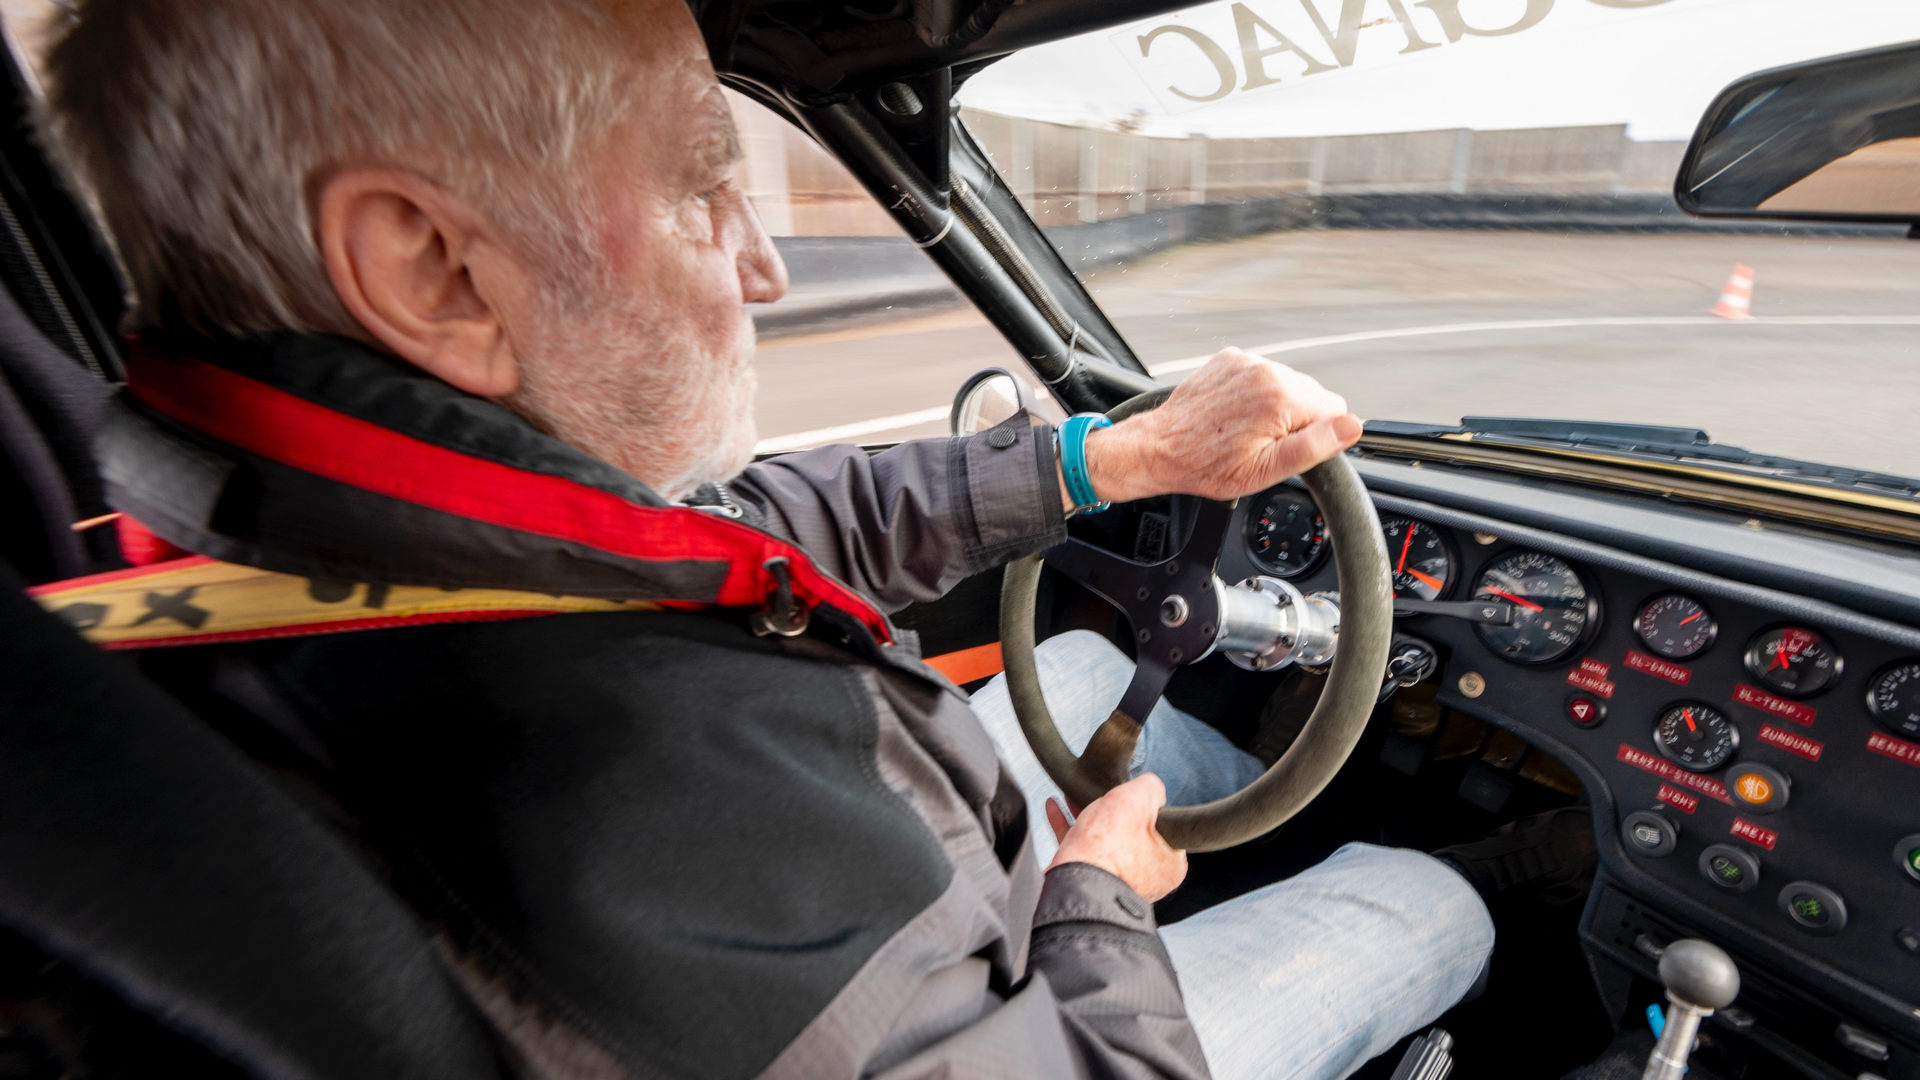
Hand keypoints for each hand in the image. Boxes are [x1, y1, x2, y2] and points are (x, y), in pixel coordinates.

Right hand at [1045, 773, 1186, 902]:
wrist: (1075, 887)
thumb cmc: (1109, 848)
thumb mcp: (1138, 799)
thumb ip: (1151, 787)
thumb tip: (1151, 788)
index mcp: (1169, 862)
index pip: (1163, 824)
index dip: (1146, 805)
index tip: (1132, 795)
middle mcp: (1147, 877)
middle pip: (1130, 831)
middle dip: (1111, 809)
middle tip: (1101, 793)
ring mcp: (1118, 881)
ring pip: (1104, 840)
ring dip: (1086, 815)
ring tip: (1071, 795)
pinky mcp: (1092, 881)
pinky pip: (1083, 850)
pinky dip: (1069, 828)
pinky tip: (1054, 808)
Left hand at [1071, 349, 1361, 506]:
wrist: (1159, 448)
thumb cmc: (1207, 465)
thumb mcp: (1267, 469)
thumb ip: (1314, 445)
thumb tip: (1352, 426)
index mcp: (1281, 397)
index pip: (1334, 409)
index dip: (1315, 435)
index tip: (1285, 448)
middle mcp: (1266, 370)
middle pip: (1311, 395)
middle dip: (1296, 420)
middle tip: (1261, 443)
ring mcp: (1245, 361)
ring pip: (1287, 384)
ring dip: (1275, 406)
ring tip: (1243, 430)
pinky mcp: (1229, 359)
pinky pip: (1261, 374)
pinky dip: (1254, 393)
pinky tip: (1233, 415)